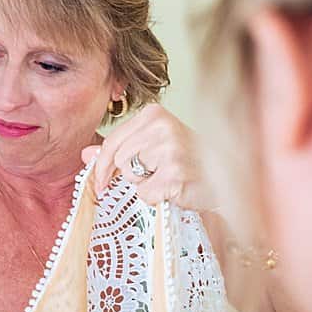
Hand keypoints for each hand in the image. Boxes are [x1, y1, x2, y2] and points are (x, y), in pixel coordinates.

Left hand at [81, 104, 215, 210]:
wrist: (227, 175)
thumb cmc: (189, 160)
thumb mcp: (153, 147)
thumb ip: (120, 149)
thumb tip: (85, 154)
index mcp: (154, 114)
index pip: (113, 141)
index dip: (103, 165)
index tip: (100, 182)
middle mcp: (162, 127)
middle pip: (119, 159)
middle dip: (131, 174)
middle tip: (153, 177)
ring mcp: (170, 150)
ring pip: (131, 176)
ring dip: (145, 184)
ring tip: (167, 178)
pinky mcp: (175, 174)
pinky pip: (146, 194)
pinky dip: (156, 198)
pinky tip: (174, 190)